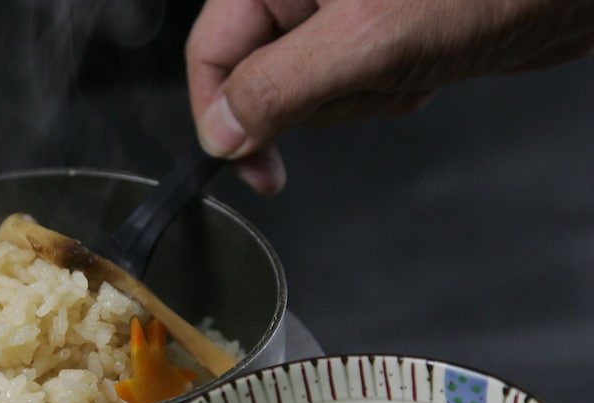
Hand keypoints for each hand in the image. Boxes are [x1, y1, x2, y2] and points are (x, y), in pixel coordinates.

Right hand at [185, 0, 593, 193]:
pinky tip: (421, 70)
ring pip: (308, 93)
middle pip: (258, 78)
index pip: (209, 51)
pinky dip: (386, 94)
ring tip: (405, 66)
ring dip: (359, 100)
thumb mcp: (363, 43)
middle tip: (364, 79)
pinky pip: (351, 91)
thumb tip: (221, 130)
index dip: (220, 113)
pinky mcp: (375, 35)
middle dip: (314, 102)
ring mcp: (338, 14)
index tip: (244, 160)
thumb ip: (276, 87)